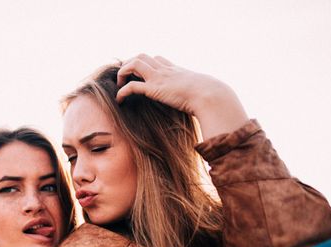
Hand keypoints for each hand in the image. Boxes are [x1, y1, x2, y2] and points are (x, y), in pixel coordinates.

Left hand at [116, 54, 248, 138]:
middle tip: (125, 79)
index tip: (139, 76)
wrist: (211, 96)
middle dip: (129, 64)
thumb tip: (205, 107)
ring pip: (134, 63)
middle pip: (142, 56)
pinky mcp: (154, 89)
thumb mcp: (203, 93)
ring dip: (123, 72)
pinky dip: (122, 91)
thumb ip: (199, 96)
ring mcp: (159, 77)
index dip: (146, 64)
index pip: (157, 59)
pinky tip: (119, 100)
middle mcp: (166, 70)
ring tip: (119, 85)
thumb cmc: (210, 97)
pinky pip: (131, 86)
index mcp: (176, 71)